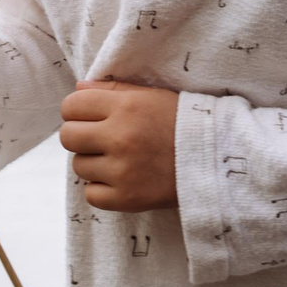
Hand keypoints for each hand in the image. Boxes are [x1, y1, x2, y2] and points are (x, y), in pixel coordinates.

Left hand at [59, 79, 180, 211]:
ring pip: (78, 166)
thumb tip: (77, 88)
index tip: (91, 118)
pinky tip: (122, 180)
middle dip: (81, 137)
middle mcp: (120, 137)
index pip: (71, 106)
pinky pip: (91, 194)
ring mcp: (122, 170)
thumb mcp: (152, 96)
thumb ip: (113, 90)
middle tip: (102, 140)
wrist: (218, 161)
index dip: (78, 112)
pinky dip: (102, 190)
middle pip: (68, 137)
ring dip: (93, 164)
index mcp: (126, 106)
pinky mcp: (127, 199)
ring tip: (118, 160)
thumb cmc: (184, 123)